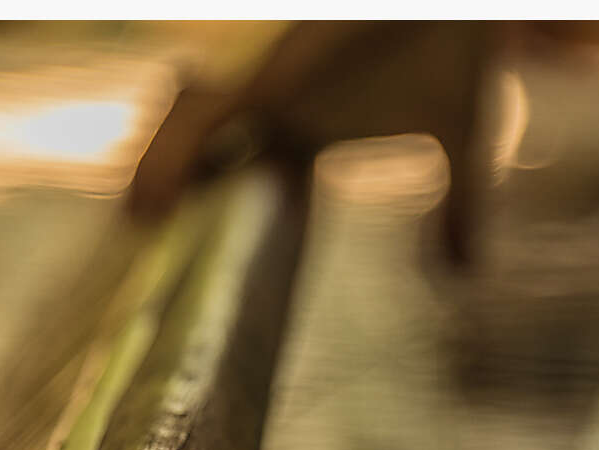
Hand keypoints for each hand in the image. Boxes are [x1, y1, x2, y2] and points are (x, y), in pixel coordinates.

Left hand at [128, 21, 495, 263]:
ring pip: (190, 139)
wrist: (447, 2)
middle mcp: (280, 108)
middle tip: (145, 237)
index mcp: (313, 126)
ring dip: (156, 178)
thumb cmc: (452, 45)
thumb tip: (464, 273)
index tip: (194, 252)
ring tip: (133, 222)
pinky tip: (146, 206)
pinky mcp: (268, 78)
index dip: (218, 206)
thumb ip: (461, 206)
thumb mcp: (461, 136)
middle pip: (207, 157)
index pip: (250, 173)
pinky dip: (169, 165)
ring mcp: (268, 91)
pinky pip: (202, 124)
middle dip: (173, 192)